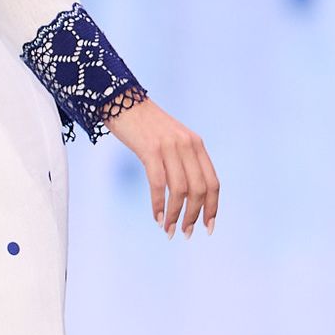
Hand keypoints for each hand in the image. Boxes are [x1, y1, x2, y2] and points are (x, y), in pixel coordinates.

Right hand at [106, 96, 219, 238]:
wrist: (121, 100)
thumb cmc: (144, 125)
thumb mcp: (171, 139)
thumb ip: (182, 159)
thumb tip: (186, 193)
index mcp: (196, 144)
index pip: (213, 182)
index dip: (212, 208)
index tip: (207, 227)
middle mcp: (187, 145)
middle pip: (199, 189)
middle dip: (193, 216)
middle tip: (184, 233)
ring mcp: (169, 147)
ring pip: (180, 190)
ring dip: (175, 214)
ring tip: (169, 230)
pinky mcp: (150, 149)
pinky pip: (158, 183)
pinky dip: (158, 204)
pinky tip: (156, 217)